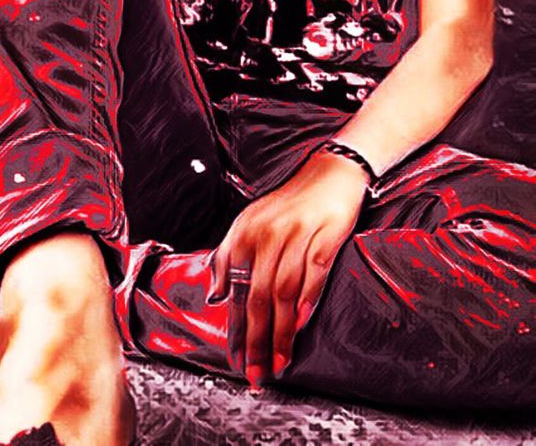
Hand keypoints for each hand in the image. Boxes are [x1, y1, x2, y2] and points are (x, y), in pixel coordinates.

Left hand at [209, 150, 368, 386]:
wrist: (329, 173)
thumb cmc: (289, 204)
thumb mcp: (251, 223)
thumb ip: (230, 257)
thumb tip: (216, 296)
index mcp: (244, 233)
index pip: (236, 290)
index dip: (237, 328)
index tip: (237, 360)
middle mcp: (266, 234)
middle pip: (258, 296)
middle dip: (257, 340)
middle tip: (257, 373)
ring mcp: (296, 234)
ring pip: (284, 291)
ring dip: (281, 331)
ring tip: (280, 361)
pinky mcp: (325, 233)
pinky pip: (314, 271)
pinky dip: (308, 298)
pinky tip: (301, 323)